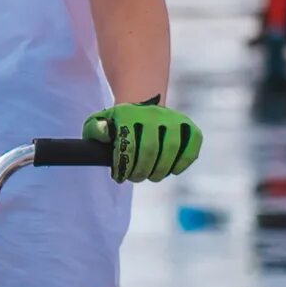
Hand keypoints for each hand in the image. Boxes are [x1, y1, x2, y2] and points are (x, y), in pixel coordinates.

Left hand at [82, 97, 202, 181]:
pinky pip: (192, 146)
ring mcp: (174, 118)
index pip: (128, 144)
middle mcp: (153, 113)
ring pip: (172, 148)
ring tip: (152, 176)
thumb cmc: (118, 124)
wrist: (143, 108)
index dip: (124, 166)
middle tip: (136, 178)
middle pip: (151, 149)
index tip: (119, 177)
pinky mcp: (190, 126)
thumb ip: (94, 129)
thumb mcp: (99, 123)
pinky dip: (183, 163)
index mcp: (129, 113)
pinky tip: (172, 170)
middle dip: (142, 170)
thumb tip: (105, 133)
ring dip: (161, 170)